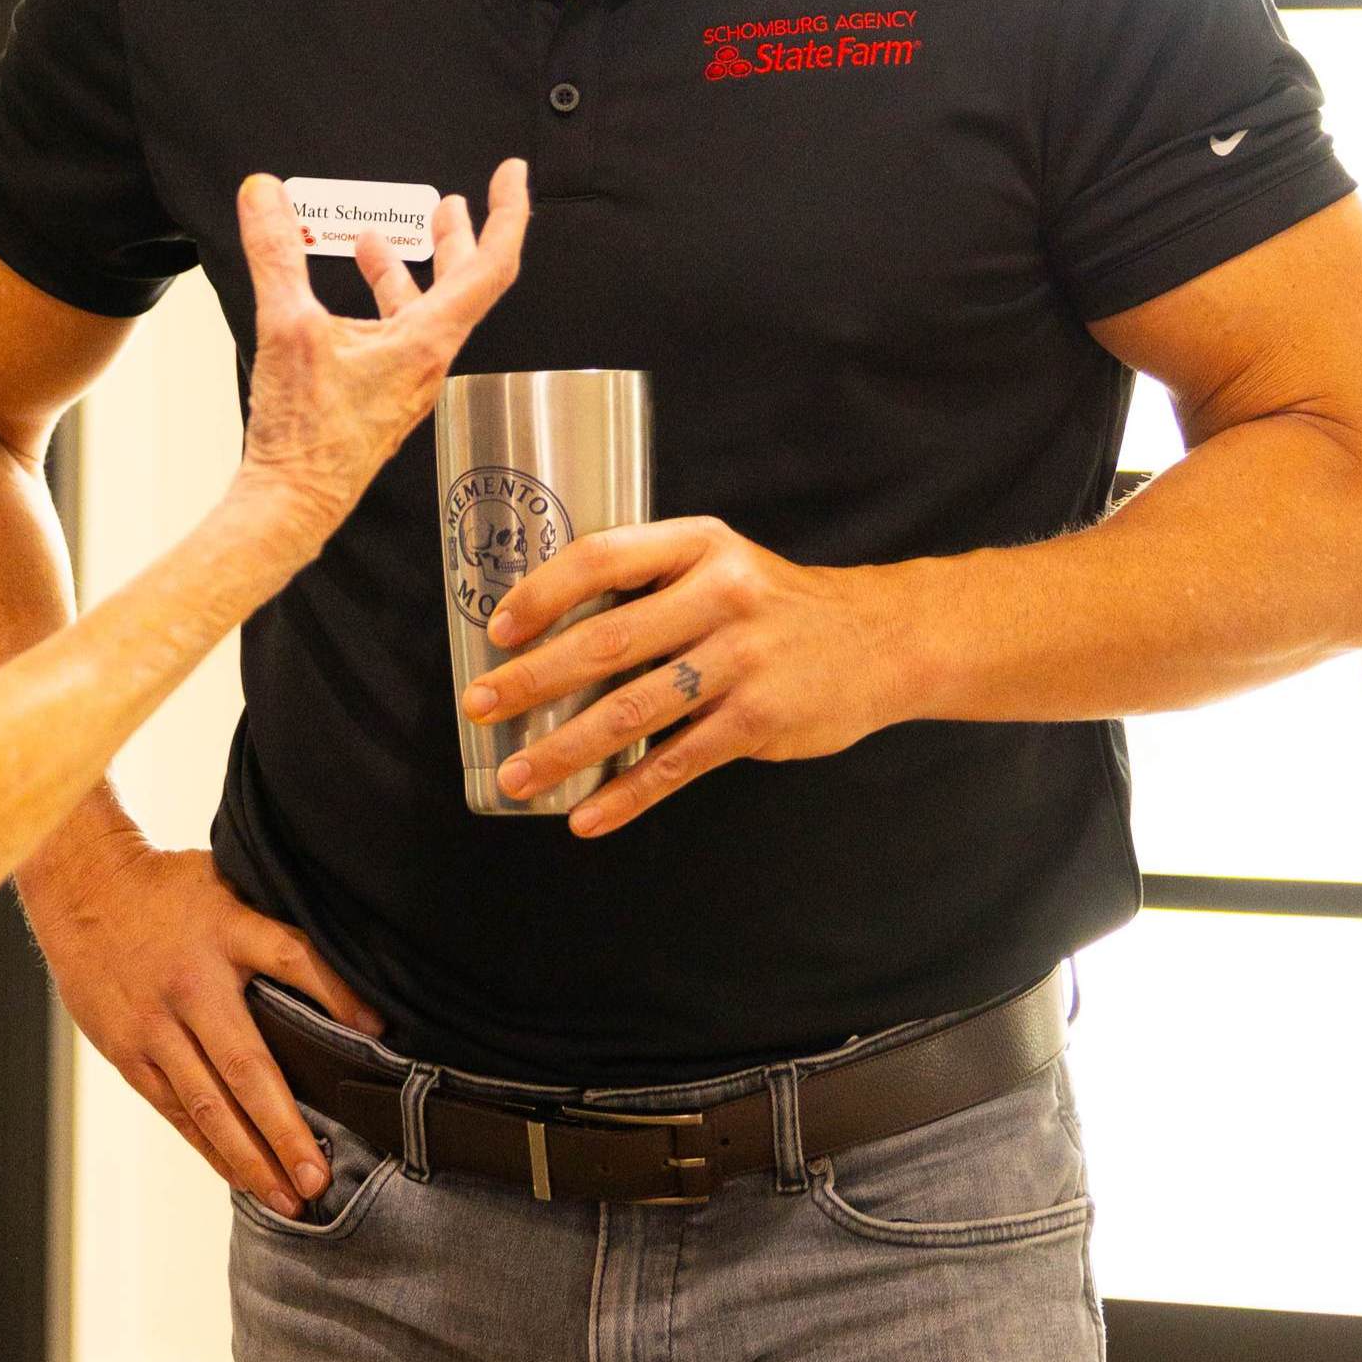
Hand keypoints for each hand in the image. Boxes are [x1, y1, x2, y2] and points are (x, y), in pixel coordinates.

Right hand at [22, 833, 381, 1213]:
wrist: (81, 887)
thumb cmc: (168, 890)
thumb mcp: (228, 884)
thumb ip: (273, 927)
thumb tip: (345, 980)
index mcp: (226, 929)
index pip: (292, 957)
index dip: (336, 992)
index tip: (377, 1031)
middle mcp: (192, 983)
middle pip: (246, 1064)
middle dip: (284, 1128)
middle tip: (318, 1177)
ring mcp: (155, 1023)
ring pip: (206, 1103)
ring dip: (248, 1156)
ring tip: (287, 1198)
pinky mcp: (127, 1050)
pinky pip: (174, 1108)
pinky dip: (208, 1145)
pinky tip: (238, 1175)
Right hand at [233, 165, 529, 544]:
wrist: (294, 500)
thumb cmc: (307, 433)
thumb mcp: (287, 326)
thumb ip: (276, 253)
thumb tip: (264, 193)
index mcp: (428, 340)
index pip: (492, 265)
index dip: (509, 212)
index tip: (511, 175)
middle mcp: (428, 359)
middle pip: (463, 284)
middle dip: (458, 236)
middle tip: (454, 203)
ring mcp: (407, 379)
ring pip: (424, 310)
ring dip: (408, 269)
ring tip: (381, 238)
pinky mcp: (382, 394)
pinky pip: (394, 333)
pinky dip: (379, 301)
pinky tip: (347, 295)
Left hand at [464, 515, 924, 836]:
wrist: (882, 639)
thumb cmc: (774, 604)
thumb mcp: (721, 564)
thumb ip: (652, 585)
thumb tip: (548, 630)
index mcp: (699, 545)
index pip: (603, 558)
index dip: (542, 592)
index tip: (497, 628)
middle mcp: (721, 596)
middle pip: (607, 641)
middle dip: (533, 679)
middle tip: (479, 707)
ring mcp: (742, 660)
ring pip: (634, 711)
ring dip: (565, 749)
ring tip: (516, 775)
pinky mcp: (759, 719)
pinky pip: (678, 763)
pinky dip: (626, 795)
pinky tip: (586, 816)